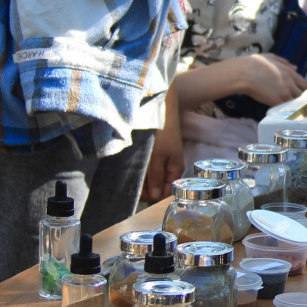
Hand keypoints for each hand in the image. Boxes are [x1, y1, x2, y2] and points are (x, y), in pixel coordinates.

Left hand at [141, 87, 183, 202]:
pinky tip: (133, 167)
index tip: (136, 194)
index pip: (165, 192)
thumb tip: (156, 196)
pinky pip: (149, 168)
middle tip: (131, 184)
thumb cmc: (163, 132)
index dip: (151, 196)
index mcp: (175, 169)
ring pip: (153, 178)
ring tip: (130, 176)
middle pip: (158, 186)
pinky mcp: (157, 153)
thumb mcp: (158, 156)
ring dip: (142, 179)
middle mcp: (170, 167)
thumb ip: (156, 177)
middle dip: (146, 188)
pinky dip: (142, 170)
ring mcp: (163, 160)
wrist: (161, 110)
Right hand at [232, 53, 306, 105]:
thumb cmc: (254, 64)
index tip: (293, 90)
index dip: (299, 88)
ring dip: (288, 103)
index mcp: (289, 72)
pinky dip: (281, 108)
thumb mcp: (271, 58)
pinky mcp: (276, 101)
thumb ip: (284, 62)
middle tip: (287, 97)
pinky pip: (284, 107)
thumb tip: (295, 67)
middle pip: (300, 94)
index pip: (304, 84)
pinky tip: (275, 106)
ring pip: (293, 102)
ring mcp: (284, 93)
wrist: (243, 74)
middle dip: (295, 96)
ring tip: (280, 102)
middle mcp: (290, 83)